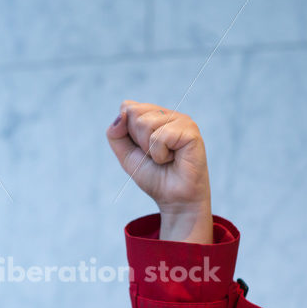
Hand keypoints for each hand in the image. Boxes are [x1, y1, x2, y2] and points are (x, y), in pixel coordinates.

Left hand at [106, 100, 212, 242]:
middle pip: (133, 113)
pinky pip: (160, 136)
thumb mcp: (125, 155)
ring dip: (149, 149)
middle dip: (137, 141)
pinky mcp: (191, 131)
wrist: (174, 199)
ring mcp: (182, 120)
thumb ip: (115, 134)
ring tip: (165, 158)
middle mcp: (169, 114)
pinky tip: (174, 159)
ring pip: (145, 123)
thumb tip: (122, 112)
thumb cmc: (154, 177)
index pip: (127, 108)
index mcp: (155, 115)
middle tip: (154, 156)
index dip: (126, 132)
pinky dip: (160, 154)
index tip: (142, 149)